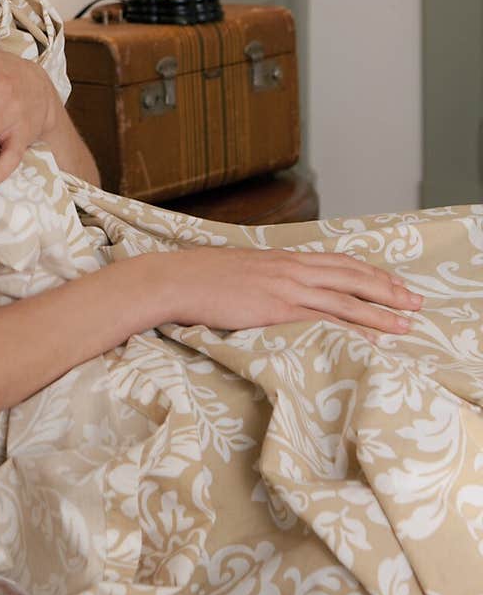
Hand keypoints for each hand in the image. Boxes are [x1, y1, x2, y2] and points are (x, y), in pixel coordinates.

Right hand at [162, 247, 423, 339]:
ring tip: (406, 323)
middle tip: (416, 302)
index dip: (371, 272)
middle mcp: (292, 268)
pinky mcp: (277, 308)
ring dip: (380, 311)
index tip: (394, 283)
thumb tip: (278, 288)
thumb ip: (267, 275)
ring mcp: (286, 287)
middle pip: (352, 276)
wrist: (177, 279)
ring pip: (346, 298)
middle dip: (388, 289)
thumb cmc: (202, 278)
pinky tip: (370, 337)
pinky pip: (324, 318)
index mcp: (285, 258)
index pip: (340, 262)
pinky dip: (352, 327)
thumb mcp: (243, 269)